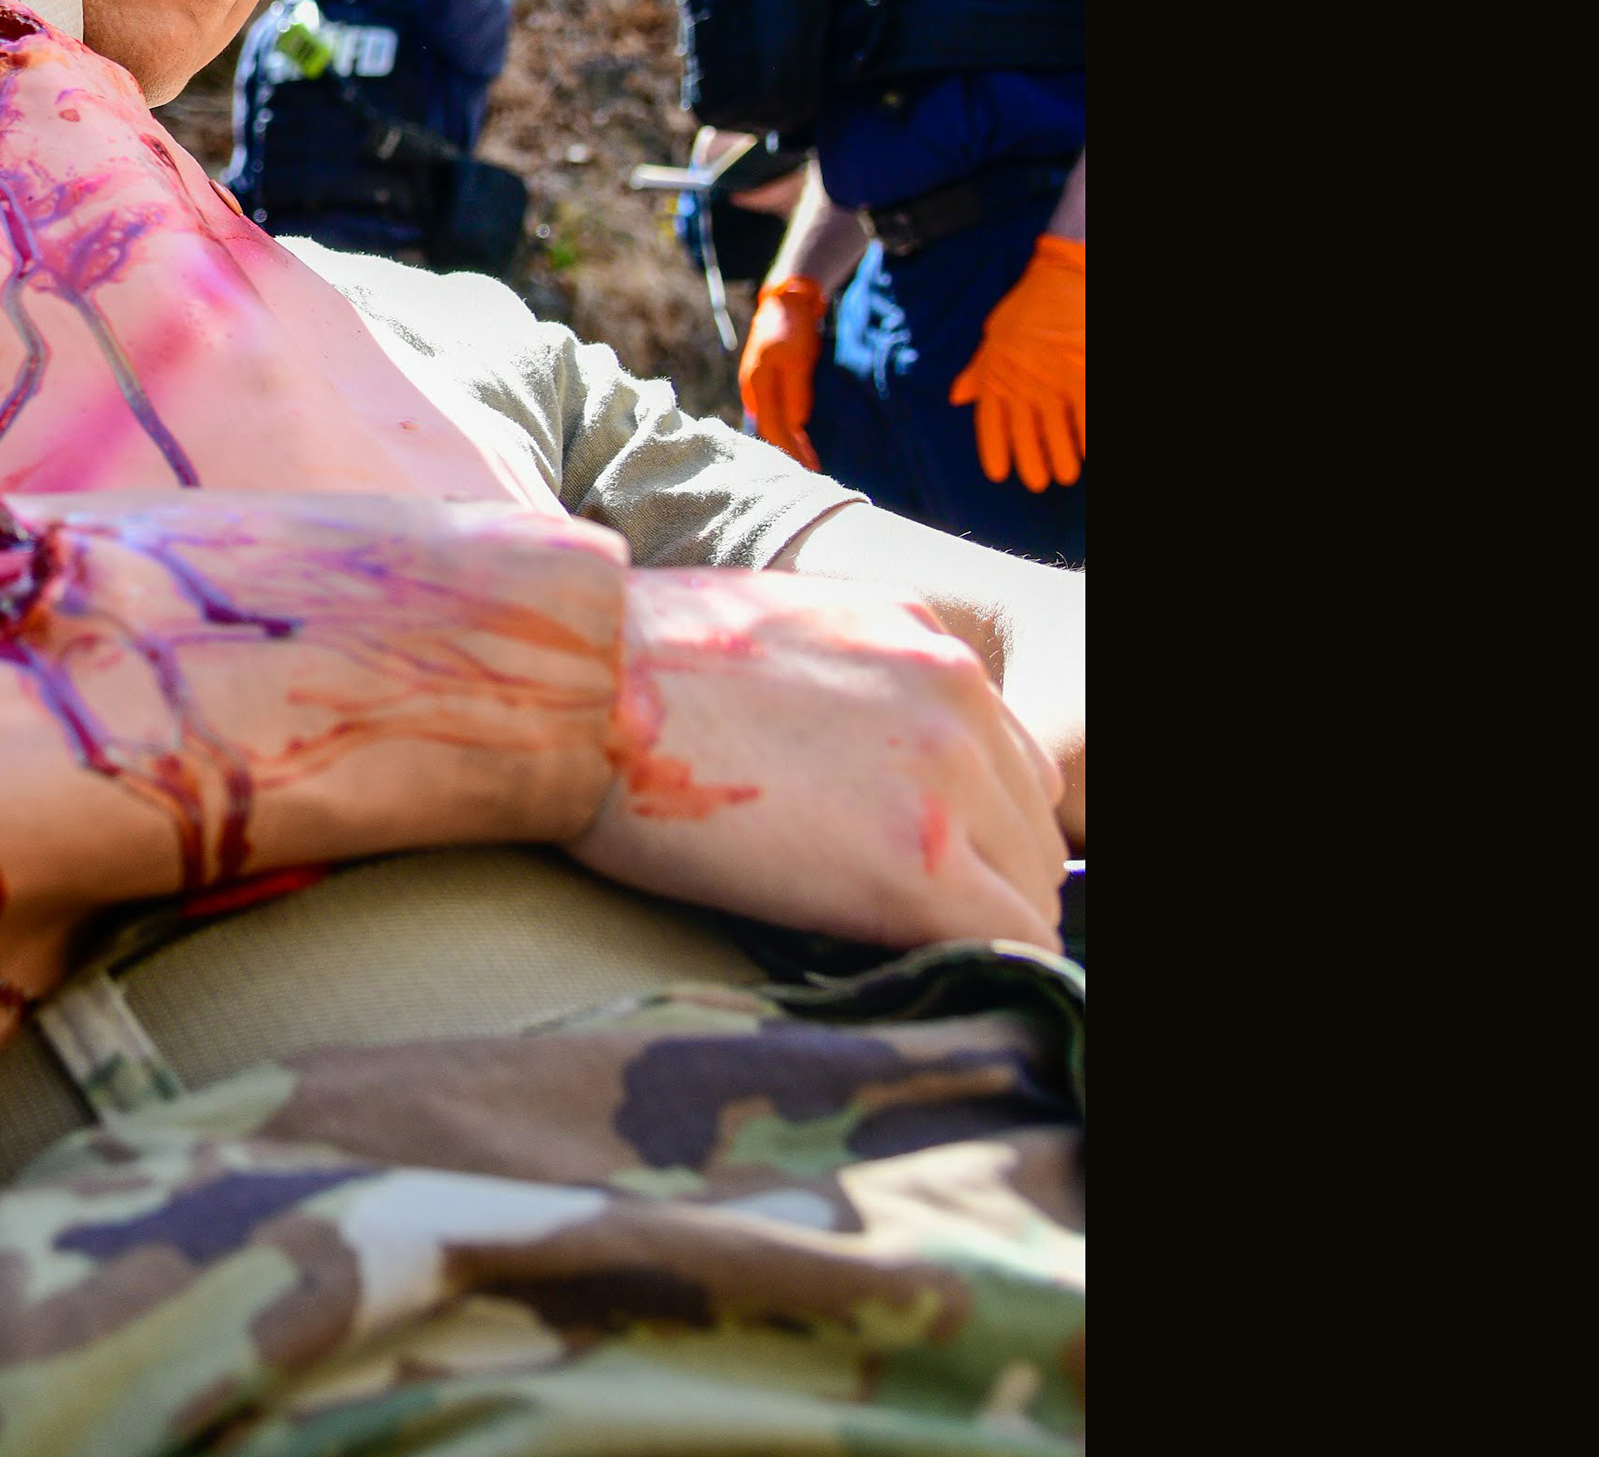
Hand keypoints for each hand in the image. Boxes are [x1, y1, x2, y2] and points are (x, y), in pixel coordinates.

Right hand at [567, 570, 1064, 951]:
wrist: (567, 686)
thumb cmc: (618, 671)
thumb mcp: (760, 639)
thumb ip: (837, 689)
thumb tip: (838, 765)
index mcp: (915, 631)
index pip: (999, 753)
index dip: (959, 818)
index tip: (890, 854)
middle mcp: (956, 686)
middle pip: (1029, 821)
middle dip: (974, 871)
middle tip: (873, 908)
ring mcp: (949, 772)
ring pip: (1031, 886)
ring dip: (969, 918)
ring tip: (870, 938)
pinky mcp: (922, 861)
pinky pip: (1014, 941)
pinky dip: (973, 963)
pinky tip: (894, 967)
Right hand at [738, 276, 825, 468]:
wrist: (786, 303)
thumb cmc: (793, 329)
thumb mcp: (798, 359)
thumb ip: (796, 392)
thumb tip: (796, 425)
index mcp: (758, 387)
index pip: (775, 430)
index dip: (792, 452)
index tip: (810, 471)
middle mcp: (754, 392)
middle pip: (771, 433)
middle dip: (790, 455)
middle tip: (811, 476)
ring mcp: (759, 389)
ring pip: (773, 425)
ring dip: (789, 446)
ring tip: (805, 466)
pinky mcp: (767, 385)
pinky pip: (776, 415)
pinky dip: (787, 431)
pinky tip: (796, 440)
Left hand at [949, 236, 1083, 490]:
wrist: (1063, 275)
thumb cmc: (1028, 305)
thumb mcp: (995, 335)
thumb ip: (979, 370)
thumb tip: (957, 397)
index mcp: (997, 373)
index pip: (991, 422)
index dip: (995, 450)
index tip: (999, 474)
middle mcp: (1024, 381)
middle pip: (1026, 434)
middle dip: (1032, 462)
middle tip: (1038, 483)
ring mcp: (1056, 379)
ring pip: (1058, 431)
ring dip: (1062, 457)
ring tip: (1067, 475)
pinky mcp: (1083, 374)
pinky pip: (1086, 417)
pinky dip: (1087, 438)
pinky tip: (1090, 452)